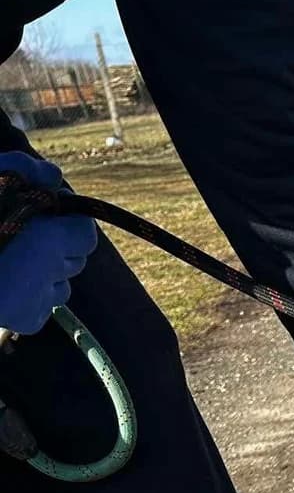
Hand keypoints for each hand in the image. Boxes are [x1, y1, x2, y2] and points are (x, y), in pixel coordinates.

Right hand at [0, 153, 96, 334]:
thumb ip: (26, 171)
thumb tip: (54, 177)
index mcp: (48, 239)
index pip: (86, 234)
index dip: (70, 221)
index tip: (49, 212)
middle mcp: (51, 275)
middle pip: (75, 260)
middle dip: (57, 247)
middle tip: (23, 235)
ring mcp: (39, 302)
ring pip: (60, 285)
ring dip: (44, 273)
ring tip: (10, 260)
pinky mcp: (28, 322)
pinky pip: (42, 305)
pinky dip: (29, 295)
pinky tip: (3, 283)